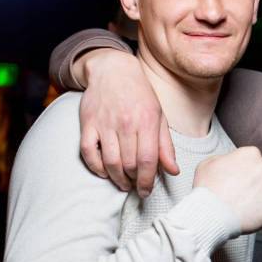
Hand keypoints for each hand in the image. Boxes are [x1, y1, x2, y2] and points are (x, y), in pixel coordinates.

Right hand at [79, 50, 178, 196]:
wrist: (113, 70)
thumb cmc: (140, 95)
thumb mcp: (159, 116)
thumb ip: (165, 145)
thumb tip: (173, 171)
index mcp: (146, 121)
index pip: (148, 160)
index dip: (148, 181)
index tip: (147, 191)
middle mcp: (125, 123)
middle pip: (129, 164)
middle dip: (134, 181)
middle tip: (136, 185)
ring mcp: (104, 123)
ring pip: (110, 162)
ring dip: (117, 179)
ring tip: (123, 183)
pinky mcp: (88, 123)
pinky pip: (88, 152)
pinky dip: (96, 168)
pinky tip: (105, 172)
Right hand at [193, 147, 261, 234]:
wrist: (213, 214)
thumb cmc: (207, 189)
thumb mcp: (207, 164)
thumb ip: (223, 159)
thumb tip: (229, 162)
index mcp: (251, 153)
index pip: (251, 160)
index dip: (242, 171)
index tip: (235, 181)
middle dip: (253, 183)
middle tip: (239, 194)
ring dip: (259, 196)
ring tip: (242, 206)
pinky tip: (249, 214)